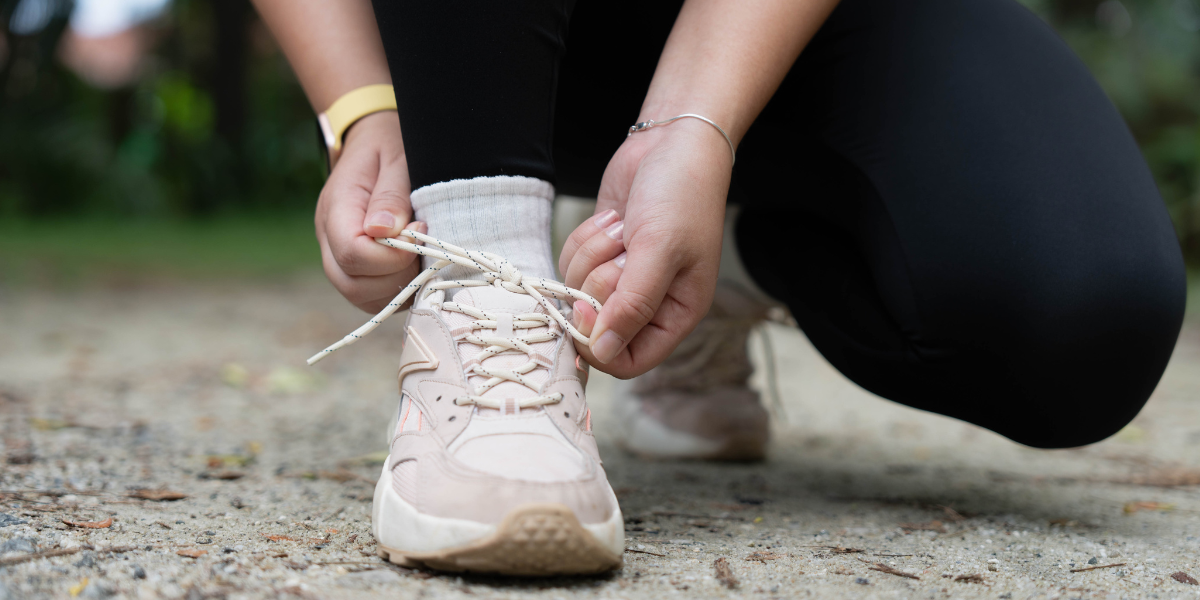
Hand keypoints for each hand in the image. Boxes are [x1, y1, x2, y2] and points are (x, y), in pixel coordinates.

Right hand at [314, 111, 424, 312]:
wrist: (376, 140)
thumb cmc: (390, 145)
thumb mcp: (396, 158)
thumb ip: (391, 195)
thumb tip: (384, 231)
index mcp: (336, 208)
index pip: (352, 253)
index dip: (392, 254)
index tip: (420, 232)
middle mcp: (329, 238)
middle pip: (352, 284)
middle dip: (396, 276)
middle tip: (424, 248)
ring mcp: (339, 257)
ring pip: (361, 296)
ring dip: (398, 288)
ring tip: (422, 257)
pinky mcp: (356, 268)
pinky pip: (373, 296)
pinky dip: (397, 291)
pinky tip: (417, 267)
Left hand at [559, 118, 730, 377]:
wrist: (671, 141)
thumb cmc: (681, 194)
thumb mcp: (660, 250)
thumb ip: (632, 305)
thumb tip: (603, 353)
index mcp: (676, 314)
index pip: (630, 362)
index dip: (600, 344)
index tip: (586, 309)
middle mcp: (647, 303)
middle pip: (596, 326)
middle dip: (598, 284)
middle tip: (622, 251)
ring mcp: (621, 278)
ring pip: (577, 292)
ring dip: (591, 256)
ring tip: (624, 227)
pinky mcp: (600, 254)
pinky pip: (569, 264)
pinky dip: (583, 240)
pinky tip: (613, 219)